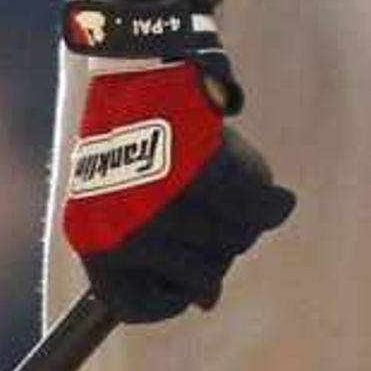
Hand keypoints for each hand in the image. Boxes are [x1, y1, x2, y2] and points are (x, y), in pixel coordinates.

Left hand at [58, 0, 296, 321]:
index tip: (193, 282)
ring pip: (232, 239)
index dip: (173, 297)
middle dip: (222, 252)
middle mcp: (126, 229)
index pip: (136, 303)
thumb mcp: (119, 199)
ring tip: (250, 206)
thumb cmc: (128, 135)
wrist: (135, 67)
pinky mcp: (202, 166)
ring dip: (249, 226)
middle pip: (201, 271)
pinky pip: (253, 203)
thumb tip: (208, 301)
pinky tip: (276, 200)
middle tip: (226, 224)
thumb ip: (156, 251)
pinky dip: (270, 203)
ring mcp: (164, 199)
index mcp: (95, 241)